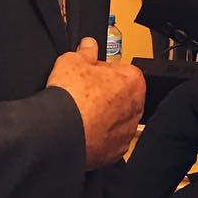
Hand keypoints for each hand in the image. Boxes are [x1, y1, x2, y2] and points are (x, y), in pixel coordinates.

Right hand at [47, 38, 144, 169]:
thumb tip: (88, 46)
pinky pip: (108, 141)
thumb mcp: (72, 61)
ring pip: (115, 120)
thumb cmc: (72, 96)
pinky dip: (97, 137)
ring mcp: (127, 132)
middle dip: (105, 94)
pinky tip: (81, 130)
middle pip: (121, 96)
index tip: (89, 74)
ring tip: (80, 113)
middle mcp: (136, 108)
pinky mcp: (115, 152)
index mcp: (133, 81)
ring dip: (102, 117)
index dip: (102, 71)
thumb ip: (85, 51)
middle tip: (83, 93)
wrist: (61, 131)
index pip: (121, 70)